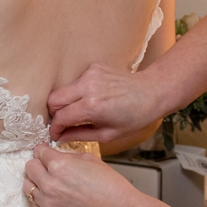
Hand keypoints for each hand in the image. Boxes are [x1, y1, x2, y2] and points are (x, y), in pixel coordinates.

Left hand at [23, 143, 132, 206]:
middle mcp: (49, 184)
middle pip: (29, 167)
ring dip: (36, 182)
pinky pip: (34, 205)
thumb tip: (53, 156)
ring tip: (49, 183)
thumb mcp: (88, 159)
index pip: (39, 152)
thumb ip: (66, 156)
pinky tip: (51, 197)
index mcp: (59, 165)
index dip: (44, 151)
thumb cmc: (108, 185)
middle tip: (48, 167)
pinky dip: (40, 199)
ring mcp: (48, 203)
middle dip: (38, 164)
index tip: (46, 153)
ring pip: (28, 186)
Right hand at [48, 63, 169, 144]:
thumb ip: (80, 135)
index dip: (54, 128)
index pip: (60, 117)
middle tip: (62, 123)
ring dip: (67, 102)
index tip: (55, 134)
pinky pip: (76, 82)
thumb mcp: (108, 134)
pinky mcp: (93, 68)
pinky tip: (93, 98)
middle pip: (54, 99)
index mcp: (92, 106)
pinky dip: (79, 92)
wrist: (152, 92)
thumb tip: (61, 138)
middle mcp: (88, 87)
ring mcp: (90, 74)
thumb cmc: (135, 116)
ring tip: (81, 112)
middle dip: (54, 113)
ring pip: (64, 90)